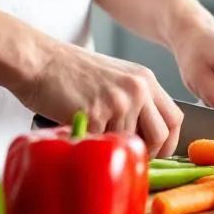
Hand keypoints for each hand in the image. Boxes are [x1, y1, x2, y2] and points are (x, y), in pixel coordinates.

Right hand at [14, 41, 183, 156]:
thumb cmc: (70, 72)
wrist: (39, 61)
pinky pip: (102, 143)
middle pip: (160, 135)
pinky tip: (79, 127)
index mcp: (145, 80)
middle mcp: (137, 89)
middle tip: (126, 153)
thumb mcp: (115, 78)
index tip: (158, 152)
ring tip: (93, 129)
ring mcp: (118, 102)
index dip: (169, 142)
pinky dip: (91, 143)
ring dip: (112, 145)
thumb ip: (135, 101)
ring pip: (128, 142)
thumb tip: (146, 136)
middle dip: (147, 152)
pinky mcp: (96, 114)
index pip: (174, 118)